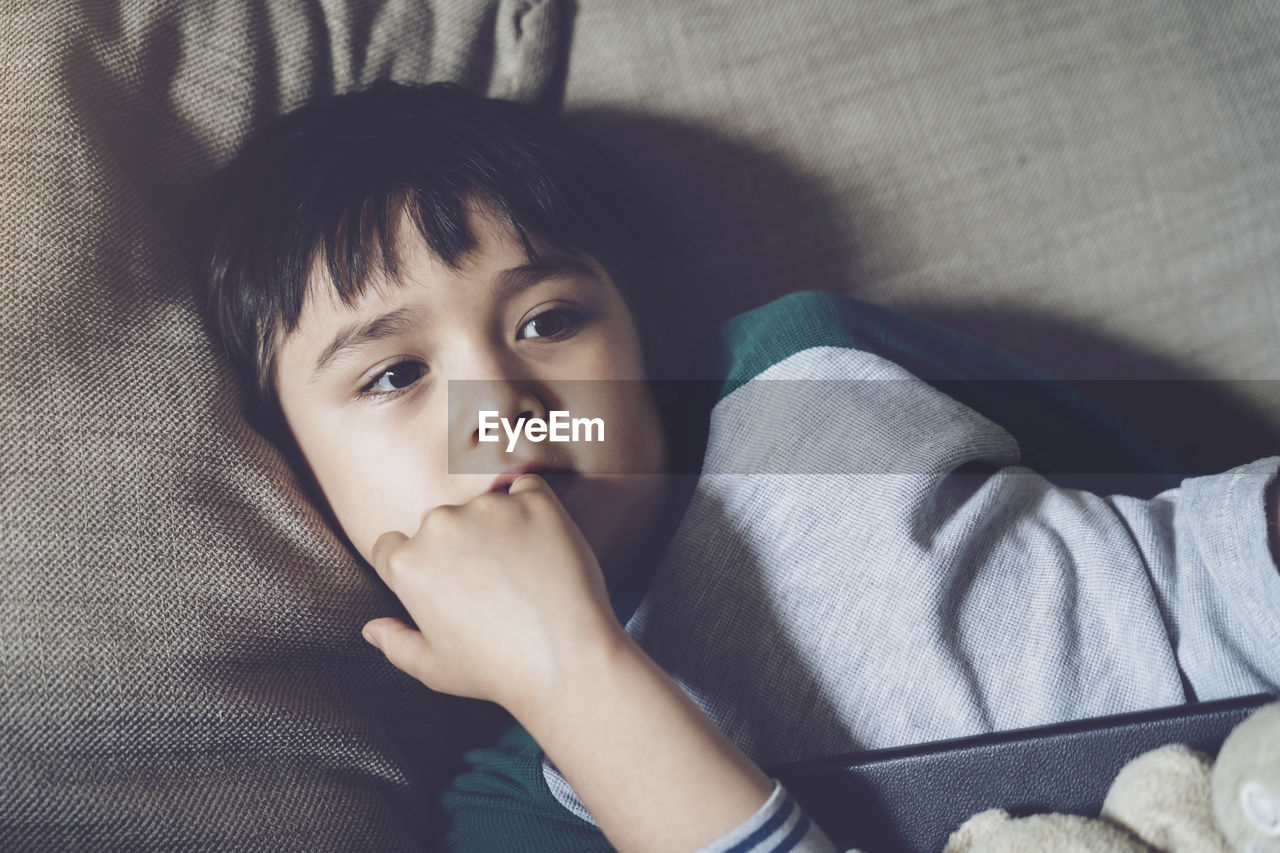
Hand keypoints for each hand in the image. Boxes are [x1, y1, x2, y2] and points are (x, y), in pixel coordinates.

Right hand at [362, 473, 623, 717]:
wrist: (566, 660)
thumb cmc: (498, 671)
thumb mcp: (435, 669)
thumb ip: (396, 645)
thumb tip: (371, 628)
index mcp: (408, 564)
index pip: (392, 545)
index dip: (416, 564)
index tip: (447, 583)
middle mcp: (439, 525)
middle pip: (439, 522)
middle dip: (460, 544)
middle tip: (495, 584)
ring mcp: (488, 508)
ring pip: (484, 504)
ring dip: (498, 525)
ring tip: (525, 572)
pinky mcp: (534, 500)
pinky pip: (528, 488)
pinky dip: (534, 508)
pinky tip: (545, 547)